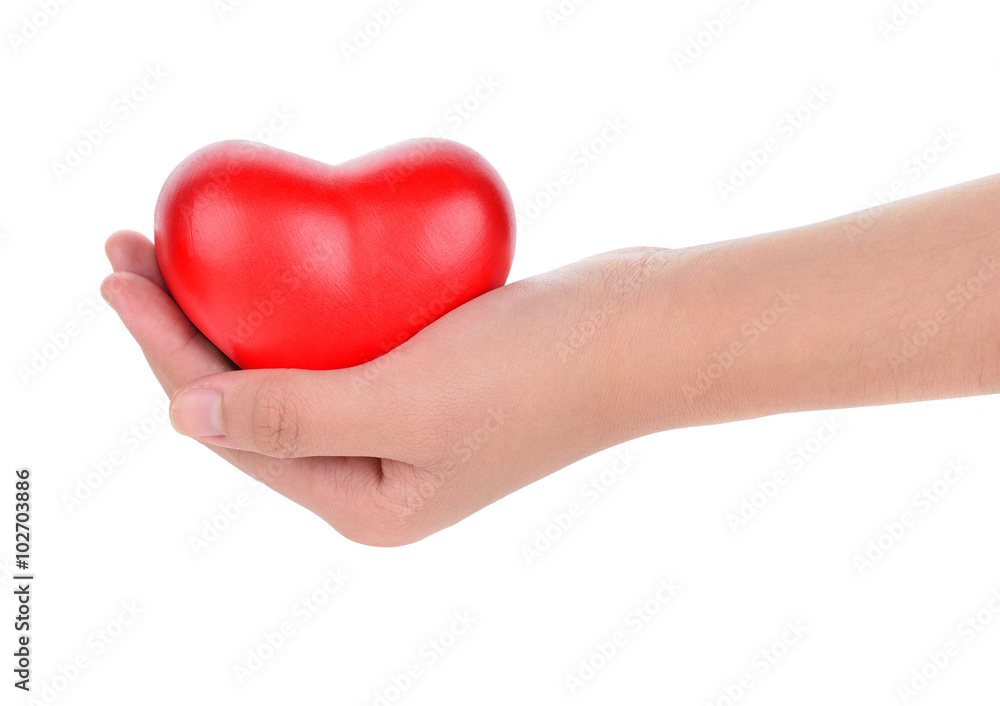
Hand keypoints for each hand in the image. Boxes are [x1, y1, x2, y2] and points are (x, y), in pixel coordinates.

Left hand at [102, 230, 673, 545]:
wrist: (643, 333)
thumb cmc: (541, 376)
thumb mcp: (409, 403)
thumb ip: (294, 414)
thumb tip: (184, 413)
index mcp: (365, 503)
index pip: (236, 429)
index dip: (168, 353)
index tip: (121, 277)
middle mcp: (376, 471)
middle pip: (253, 395)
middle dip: (187, 326)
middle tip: (130, 250)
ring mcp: (401, 420)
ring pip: (292, 360)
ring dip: (236, 304)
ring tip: (180, 244)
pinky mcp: (426, 370)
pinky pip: (339, 336)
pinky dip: (299, 297)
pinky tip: (273, 256)